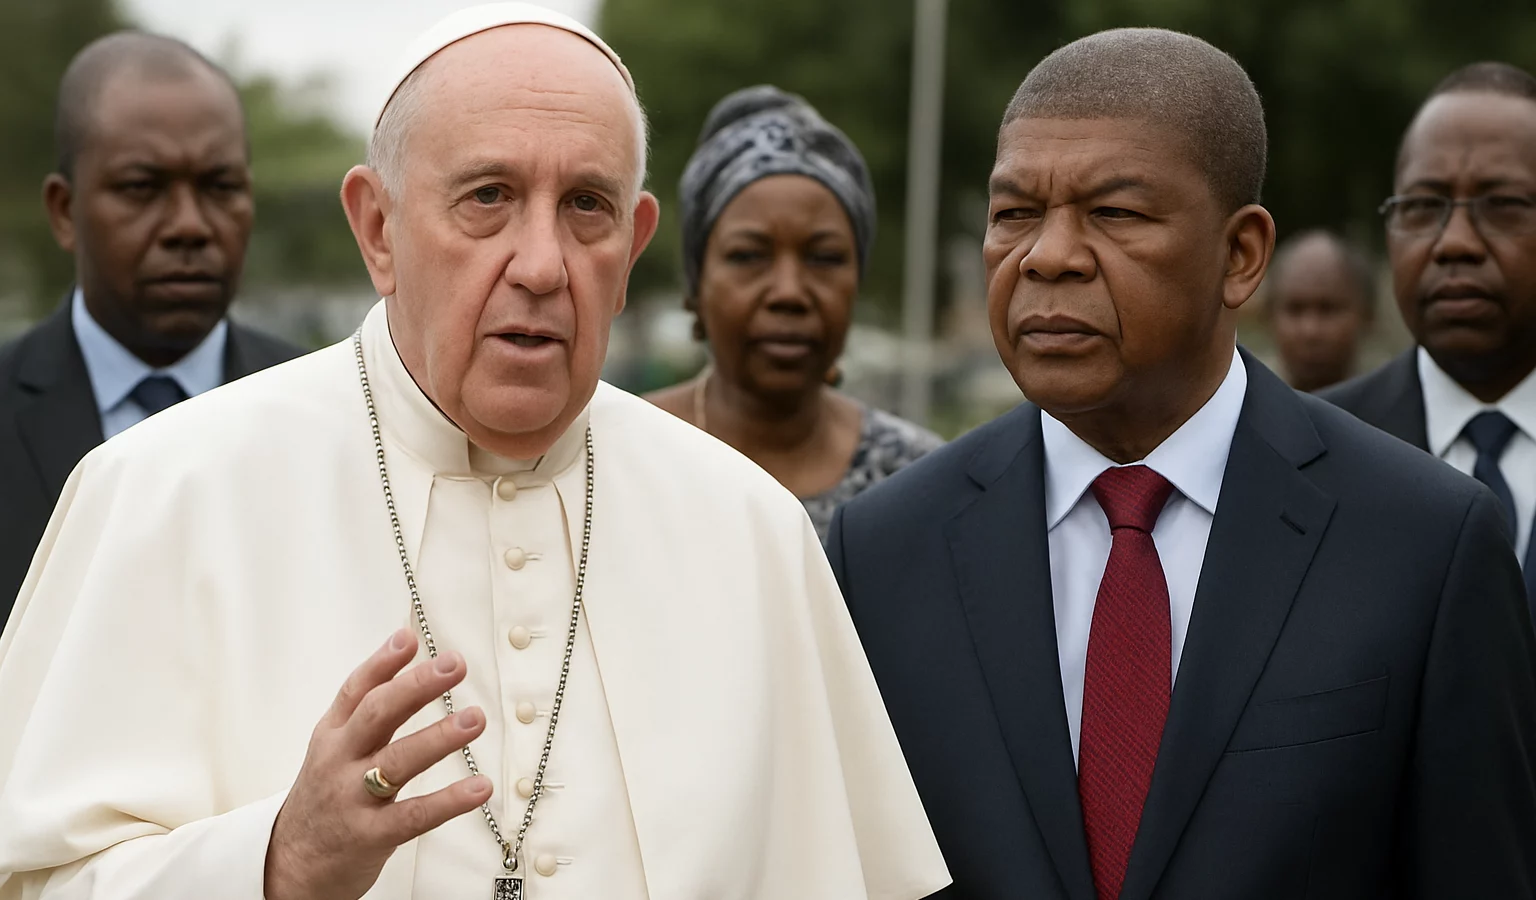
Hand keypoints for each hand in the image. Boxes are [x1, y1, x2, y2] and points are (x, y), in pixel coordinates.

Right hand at [264, 627, 492, 899]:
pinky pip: (415, 816)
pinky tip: (480, 787)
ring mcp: (353, 798)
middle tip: (455, 665)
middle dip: (416, 687)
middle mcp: (340, 761)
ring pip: (398, 761)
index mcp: (333, 735)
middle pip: (377, 716)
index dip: (383, 662)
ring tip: (475, 718)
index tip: (411, 638)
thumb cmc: (326, 797)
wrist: (289, 866)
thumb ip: (367, 704)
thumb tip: (404, 642)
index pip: (356, 691)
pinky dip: (449, 801)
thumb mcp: (336, 746)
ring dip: (439, 738)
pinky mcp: (371, 836)